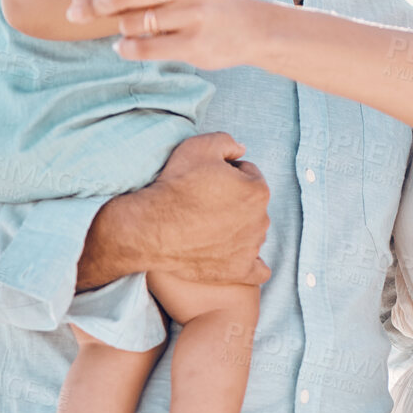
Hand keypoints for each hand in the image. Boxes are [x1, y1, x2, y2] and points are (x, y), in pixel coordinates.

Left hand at [58, 0, 269, 70]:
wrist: (250, 28)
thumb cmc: (201, 2)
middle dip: (91, 4)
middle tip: (76, 14)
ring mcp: (190, 13)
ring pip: (130, 23)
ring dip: (119, 29)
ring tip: (128, 29)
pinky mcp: (194, 43)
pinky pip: (143, 48)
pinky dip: (126, 49)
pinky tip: (124, 47)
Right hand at [80, 133, 269, 288]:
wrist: (152, 228)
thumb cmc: (175, 186)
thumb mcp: (199, 146)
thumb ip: (228, 142)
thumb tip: (241, 150)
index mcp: (257, 190)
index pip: (249, 175)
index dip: (228, 173)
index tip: (207, 179)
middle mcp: (260, 220)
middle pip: (251, 204)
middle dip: (234, 200)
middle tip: (204, 202)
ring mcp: (251, 248)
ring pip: (251, 233)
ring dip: (237, 228)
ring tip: (207, 226)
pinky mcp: (239, 270)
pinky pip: (258, 270)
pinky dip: (250, 264)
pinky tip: (237, 259)